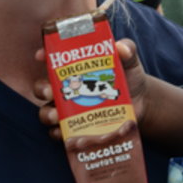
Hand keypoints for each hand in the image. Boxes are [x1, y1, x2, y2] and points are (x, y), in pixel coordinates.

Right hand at [34, 39, 149, 139]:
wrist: (142, 102)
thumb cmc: (130, 76)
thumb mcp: (129, 61)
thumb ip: (128, 50)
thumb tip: (122, 49)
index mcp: (75, 69)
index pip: (52, 60)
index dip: (43, 55)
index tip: (40, 56)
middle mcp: (67, 89)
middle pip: (43, 87)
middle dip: (42, 89)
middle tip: (51, 91)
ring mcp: (70, 109)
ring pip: (47, 111)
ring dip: (48, 114)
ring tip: (57, 115)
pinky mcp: (77, 128)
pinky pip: (59, 133)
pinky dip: (58, 134)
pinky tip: (63, 132)